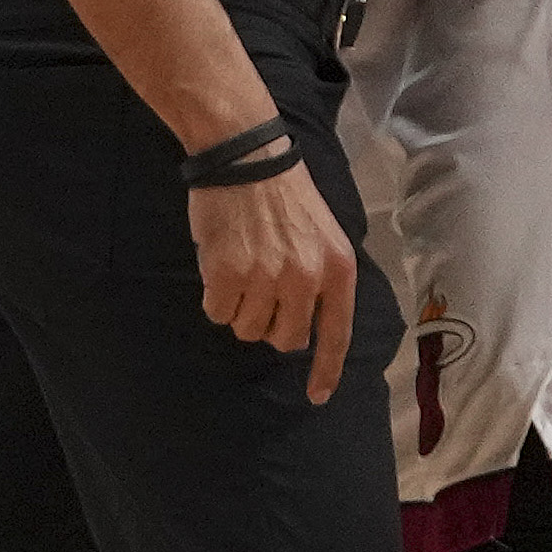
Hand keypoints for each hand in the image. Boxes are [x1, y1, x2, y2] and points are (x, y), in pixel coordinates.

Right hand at [192, 144, 360, 401]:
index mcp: (337, 268)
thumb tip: (303, 329)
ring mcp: (267, 278)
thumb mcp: (323, 234)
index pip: (337, 333)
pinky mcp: (228, 274)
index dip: (325, 369)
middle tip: (259, 292)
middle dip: (269, 325)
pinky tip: (219, 264)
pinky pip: (217, 314)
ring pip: (247, 329)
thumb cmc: (283, 193)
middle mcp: (306, 279)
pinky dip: (214, 298)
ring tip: (240, 268)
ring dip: (240, 308)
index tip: (316, 396)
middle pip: (284, 339)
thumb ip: (319, 279)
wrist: (246, 155)